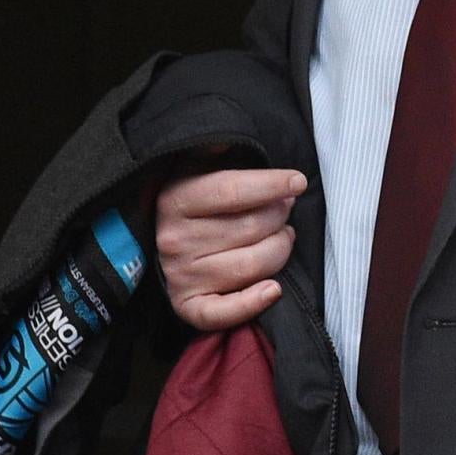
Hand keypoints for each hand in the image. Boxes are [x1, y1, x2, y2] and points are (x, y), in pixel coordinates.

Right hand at [153, 165, 306, 330]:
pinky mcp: (188, 305)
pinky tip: (274, 289)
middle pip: (249, 228)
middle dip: (279, 217)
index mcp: (175, 200)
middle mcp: (175, 239)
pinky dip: (254, 302)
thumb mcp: (194, 168)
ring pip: (251, 266)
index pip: (231, 190)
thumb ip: (209, 151)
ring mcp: (181, 275)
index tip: (298, 182)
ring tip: (283, 238)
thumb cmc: (194, 205)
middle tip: (285, 211)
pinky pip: (224, 312)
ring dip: (279, 250)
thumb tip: (222, 141)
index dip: (270, 185)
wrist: (157, 245)